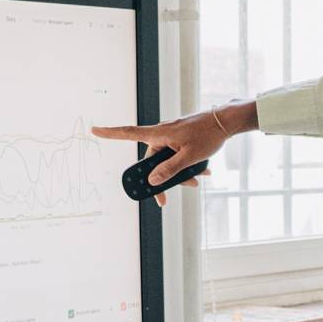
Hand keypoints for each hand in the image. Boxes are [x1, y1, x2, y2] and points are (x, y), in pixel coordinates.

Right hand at [92, 105, 244, 205]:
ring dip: (180, 173)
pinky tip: (204, 171)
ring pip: (168, 160)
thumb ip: (169, 170)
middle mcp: (163, 134)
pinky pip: (178, 155)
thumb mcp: (189, 157)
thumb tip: (152, 181)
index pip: (129, 133)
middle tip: (165, 200)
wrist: (228, 121)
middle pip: (152, 160)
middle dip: (161, 178)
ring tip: (197, 180)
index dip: (110, 133)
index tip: (93, 130)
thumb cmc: (208, 135)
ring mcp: (172, 136)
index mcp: (160, 134)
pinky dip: (188, 164)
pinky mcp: (182, 138)